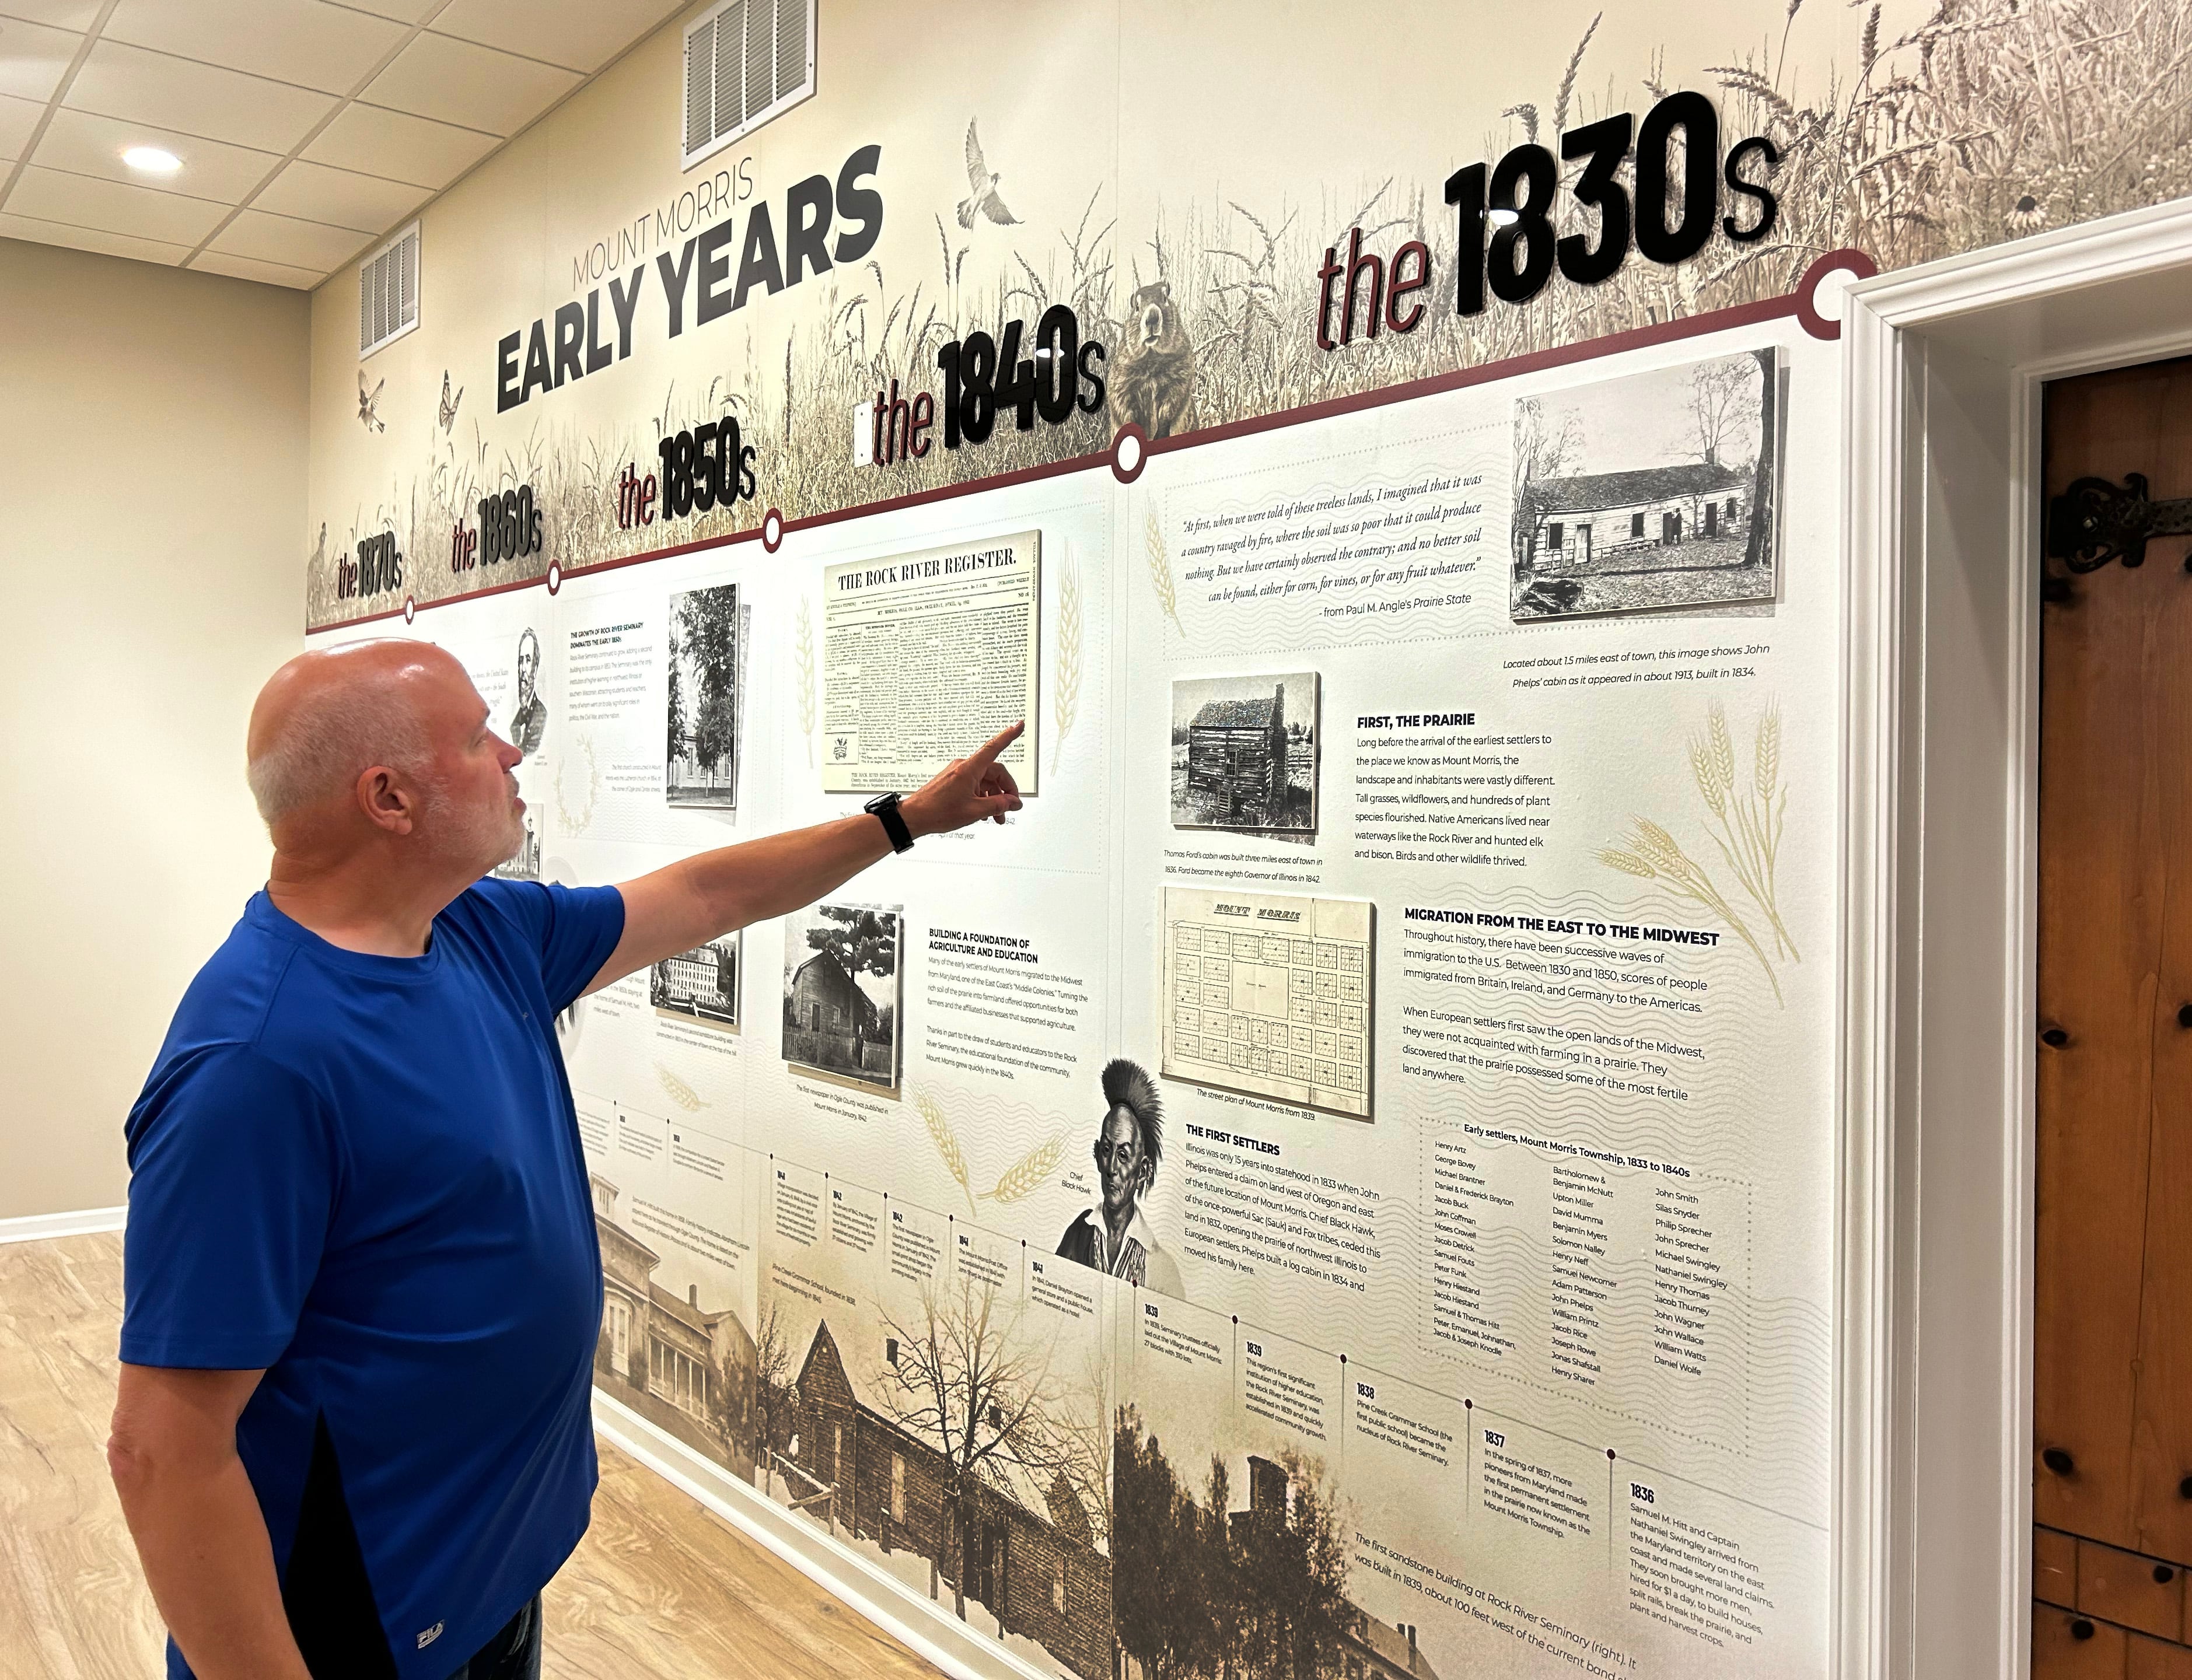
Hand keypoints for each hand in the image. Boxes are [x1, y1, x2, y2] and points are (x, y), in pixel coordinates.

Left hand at [901, 721, 1024, 835]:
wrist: (914, 817)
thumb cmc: (937, 811)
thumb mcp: (974, 811)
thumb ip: (998, 805)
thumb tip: (1012, 802)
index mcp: (969, 769)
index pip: (994, 747)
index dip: (1009, 736)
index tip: (1019, 725)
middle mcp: (964, 767)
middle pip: (994, 773)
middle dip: (1005, 790)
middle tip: (1011, 806)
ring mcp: (958, 774)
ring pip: (985, 782)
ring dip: (994, 798)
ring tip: (997, 816)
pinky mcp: (953, 781)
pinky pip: (975, 785)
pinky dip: (983, 798)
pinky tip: (984, 812)